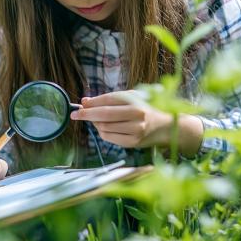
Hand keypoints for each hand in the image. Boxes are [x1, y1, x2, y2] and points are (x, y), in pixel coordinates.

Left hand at [70, 91, 202, 154]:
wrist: (165, 126)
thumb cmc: (145, 108)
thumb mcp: (130, 98)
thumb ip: (108, 99)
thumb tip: (85, 101)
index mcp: (136, 101)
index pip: (108, 100)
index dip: (92, 103)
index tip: (80, 104)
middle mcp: (136, 116)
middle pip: (105, 115)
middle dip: (87, 114)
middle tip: (75, 114)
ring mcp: (135, 131)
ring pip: (105, 127)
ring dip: (95, 124)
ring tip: (96, 119)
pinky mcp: (133, 143)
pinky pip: (109, 138)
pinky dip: (103, 132)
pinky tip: (105, 128)